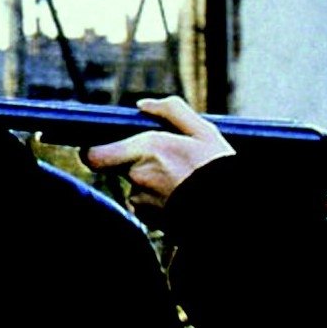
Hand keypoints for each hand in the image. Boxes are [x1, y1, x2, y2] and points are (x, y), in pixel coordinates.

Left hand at [85, 96, 234, 208]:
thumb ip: (171, 111)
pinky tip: (182, 199)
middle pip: (121, 168)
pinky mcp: (151, 222)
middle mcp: (139, 176)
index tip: (102, 146)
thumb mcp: (204, 132)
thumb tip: (143, 105)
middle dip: (139, 164)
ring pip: (136, 189)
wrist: (232, 211)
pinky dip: (159, 203)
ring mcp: (143, 202)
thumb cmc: (220, 170)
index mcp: (148, 148)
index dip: (94, 151)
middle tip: (170, 164)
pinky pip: (146, 208)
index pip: (94, 155)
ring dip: (151, 185)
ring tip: (182, 183)